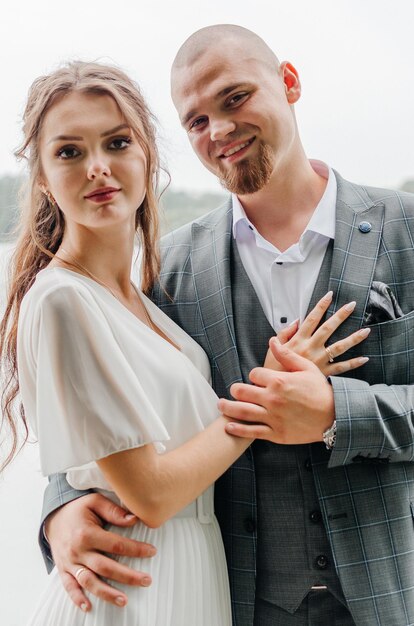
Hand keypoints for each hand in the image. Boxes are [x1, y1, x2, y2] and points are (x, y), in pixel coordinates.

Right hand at [45, 493, 155, 611]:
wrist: (54, 516)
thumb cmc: (78, 508)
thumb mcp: (95, 501)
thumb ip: (114, 511)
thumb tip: (134, 520)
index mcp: (87, 533)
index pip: (116, 545)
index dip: (135, 549)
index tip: (152, 552)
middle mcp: (78, 550)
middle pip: (105, 567)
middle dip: (127, 576)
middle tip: (146, 580)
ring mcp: (70, 562)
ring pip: (89, 581)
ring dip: (106, 593)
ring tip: (124, 600)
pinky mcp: (63, 570)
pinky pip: (69, 587)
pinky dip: (77, 598)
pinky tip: (89, 607)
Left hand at [220, 338, 334, 443]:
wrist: (335, 416)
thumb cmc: (321, 391)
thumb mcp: (307, 368)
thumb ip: (286, 355)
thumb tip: (272, 341)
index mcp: (279, 380)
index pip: (254, 374)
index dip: (254, 375)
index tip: (256, 379)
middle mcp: (272, 398)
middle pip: (242, 391)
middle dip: (235, 389)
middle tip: (233, 390)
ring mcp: (272, 417)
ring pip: (242, 411)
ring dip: (228, 407)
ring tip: (221, 405)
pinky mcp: (275, 433)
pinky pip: (252, 431)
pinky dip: (238, 429)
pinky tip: (229, 425)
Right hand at [264, 291, 369, 375]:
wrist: (277, 390)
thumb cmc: (274, 370)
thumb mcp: (274, 349)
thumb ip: (284, 333)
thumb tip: (296, 321)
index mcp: (298, 340)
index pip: (312, 318)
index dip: (321, 306)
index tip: (330, 296)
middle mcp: (310, 348)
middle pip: (328, 328)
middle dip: (341, 315)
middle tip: (352, 305)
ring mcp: (319, 360)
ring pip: (339, 347)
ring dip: (354, 338)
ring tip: (366, 330)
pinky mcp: (324, 373)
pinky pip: (341, 367)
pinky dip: (353, 363)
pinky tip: (364, 358)